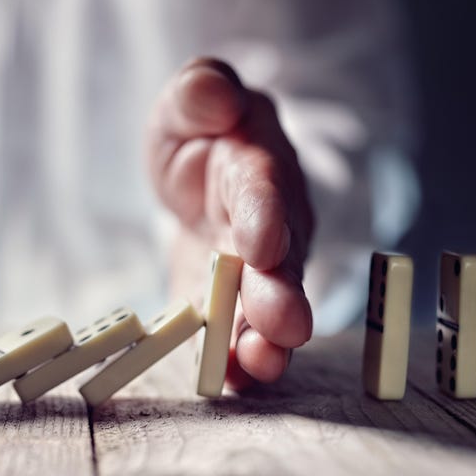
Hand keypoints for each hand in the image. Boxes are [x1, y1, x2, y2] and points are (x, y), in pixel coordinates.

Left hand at [148, 58, 314, 389]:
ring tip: (262, 367)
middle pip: (279, 264)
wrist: (204, 176)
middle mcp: (269, 227)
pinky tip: (231, 384)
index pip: (264, 190)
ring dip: (264, 341)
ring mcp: (253, 275)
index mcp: (257, 167)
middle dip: (280, 295)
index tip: (264, 244)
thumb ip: (201, 91)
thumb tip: (215, 94)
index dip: (265, 217)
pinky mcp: (227, 307)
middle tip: (284, 326)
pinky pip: (233, 337)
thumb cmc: (202, 133)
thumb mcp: (191, 100)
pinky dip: (234, 363)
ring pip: (266, 310)